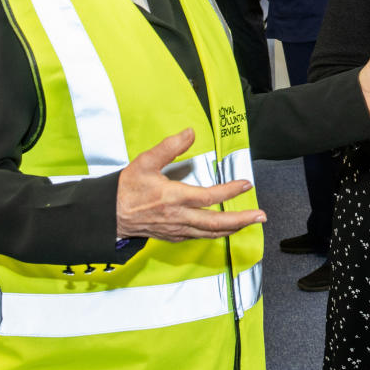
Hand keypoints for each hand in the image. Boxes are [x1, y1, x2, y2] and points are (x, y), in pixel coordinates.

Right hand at [116, 129, 265, 240]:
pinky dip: (215, 233)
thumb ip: (170, 146)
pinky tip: (224, 228)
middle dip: (241, 219)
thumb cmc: (126, 189)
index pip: (208, 196)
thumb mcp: (145, 161)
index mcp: (173, 198)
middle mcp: (178, 217)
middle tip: (260, 215)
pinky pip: (200, 237)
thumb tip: (190, 132)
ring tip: (249, 222)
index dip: (229, 191)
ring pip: (210, 233)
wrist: (109, 215)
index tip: (246, 184)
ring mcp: (177, 230)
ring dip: (233, 228)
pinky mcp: (173, 236)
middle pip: (216, 223)